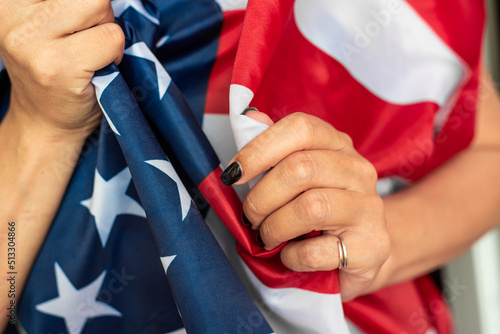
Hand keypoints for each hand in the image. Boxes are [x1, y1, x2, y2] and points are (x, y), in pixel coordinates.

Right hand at [0, 0, 123, 136]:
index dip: (88, 6)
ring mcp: (31, 41)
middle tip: (88, 42)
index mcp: (10, 2)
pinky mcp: (57, 65)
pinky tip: (96, 70)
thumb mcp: (52, 26)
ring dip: (107, 33)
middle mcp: (13, 16)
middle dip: (100, 14)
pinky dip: (114, 53)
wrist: (45, 123)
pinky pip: (111, 39)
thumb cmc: (57, 73)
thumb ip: (71, 7)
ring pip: (100, 7)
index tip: (80, 27)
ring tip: (90, 55)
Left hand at [225, 111, 389, 300]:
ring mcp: (369, 207)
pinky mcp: (371, 245)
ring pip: (310, 207)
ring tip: (266, 236)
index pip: (300, 128)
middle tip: (250, 216)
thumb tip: (250, 116)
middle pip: (300, 168)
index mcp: (338, 144)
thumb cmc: (322, 209)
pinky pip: (317, 250)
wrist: (364, 251)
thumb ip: (274, 148)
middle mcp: (358, 170)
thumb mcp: (300, 174)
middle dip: (261, 198)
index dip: (259, 149)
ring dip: (274, 227)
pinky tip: (290, 254)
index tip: (234, 174)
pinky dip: (291, 256)